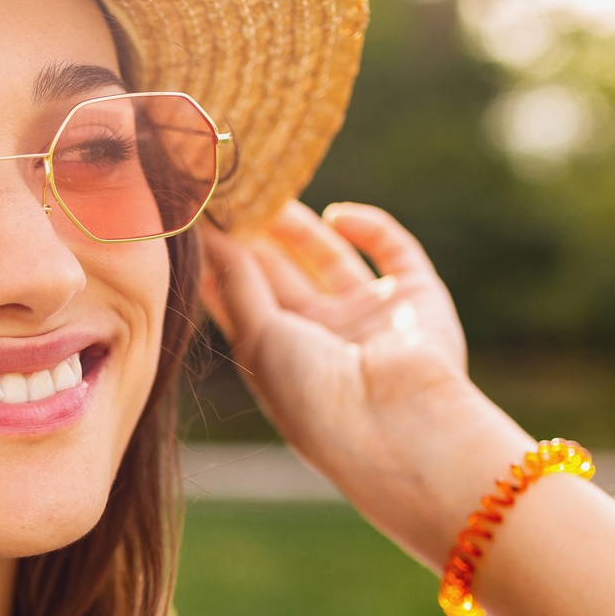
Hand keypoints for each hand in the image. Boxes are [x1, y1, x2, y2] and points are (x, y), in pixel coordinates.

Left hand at [199, 201, 531, 566]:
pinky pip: (393, 249)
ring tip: (267, 187)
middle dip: (255, 234)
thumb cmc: (313, 398)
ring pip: (329, 257)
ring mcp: (371, 317)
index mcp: (280, 359)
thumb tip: (209, 234)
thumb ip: (236, 281)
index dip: (222, 259)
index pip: (243, 299)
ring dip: (299, 226)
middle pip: (282, 274)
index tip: (198, 218)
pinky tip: (337, 214)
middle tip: (229, 189)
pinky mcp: (417, 297)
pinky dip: (369, 227)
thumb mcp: (258, 336)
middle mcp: (324, 338)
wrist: (396, 428)